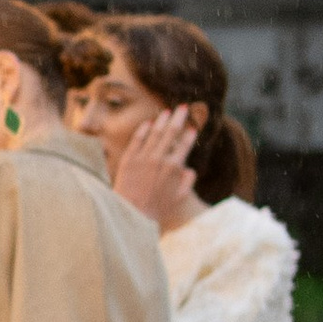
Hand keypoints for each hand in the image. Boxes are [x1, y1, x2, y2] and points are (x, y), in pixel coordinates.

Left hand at [113, 107, 202, 233]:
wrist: (131, 213)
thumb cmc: (157, 208)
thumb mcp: (179, 197)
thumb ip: (188, 182)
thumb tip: (189, 169)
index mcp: (174, 167)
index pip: (185, 144)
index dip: (190, 134)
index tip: (193, 127)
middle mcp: (160, 159)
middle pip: (172, 132)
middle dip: (179, 118)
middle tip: (184, 108)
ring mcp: (143, 157)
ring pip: (155, 132)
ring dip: (163, 120)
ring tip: (168, 111)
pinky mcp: (129, 159)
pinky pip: (137, 139)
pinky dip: (143, 129)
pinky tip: (148, 122)